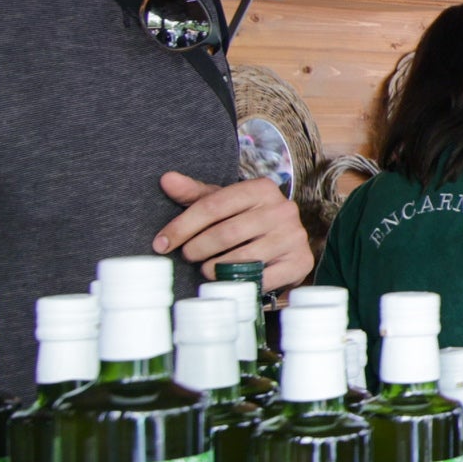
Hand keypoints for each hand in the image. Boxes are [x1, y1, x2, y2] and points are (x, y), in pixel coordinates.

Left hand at [156, 170, 312, 289]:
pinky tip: (228, 280)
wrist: (287, 240)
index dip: (182, 226)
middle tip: (187, 256)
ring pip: (243, 257)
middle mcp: (282, 209)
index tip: (162, 243)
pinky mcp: (300, 262)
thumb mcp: (223, 202)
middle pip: (227, 232)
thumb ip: (194, 193)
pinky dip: (239, 282)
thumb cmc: (248, 219)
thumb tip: (166, 179)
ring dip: (215, 267)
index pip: (213, 205)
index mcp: (262, 188)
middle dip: (198, 247)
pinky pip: (263, 277)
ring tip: (205, 269)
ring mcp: (294, 237)